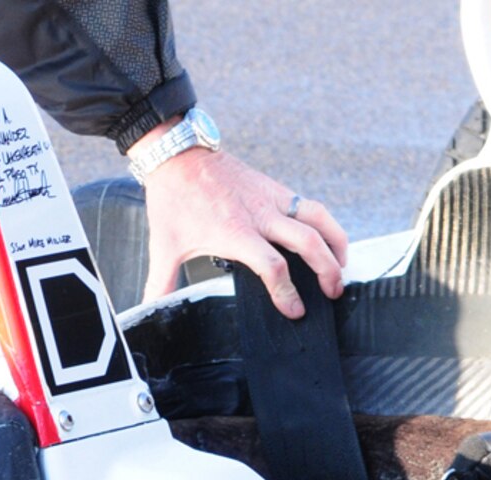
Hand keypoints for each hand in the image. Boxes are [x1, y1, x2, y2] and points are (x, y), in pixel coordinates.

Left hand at [140, 147, 349, 318]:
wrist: (178, 156)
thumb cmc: (172, 201)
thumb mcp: (163, 245)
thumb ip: (161, 281)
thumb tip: (148, 309)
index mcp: (235, 232)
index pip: (272, 267)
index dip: (287, 292)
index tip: (294, 311)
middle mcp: (260, 214)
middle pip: (308, 243)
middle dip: (327, 270)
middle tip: (333, 293)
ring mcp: (272, 198)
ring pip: (320, 219)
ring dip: (337, 243)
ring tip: (342, 267)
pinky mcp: (276, 188)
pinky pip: (311, 206)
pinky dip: (326, 225)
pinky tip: (328, 240)